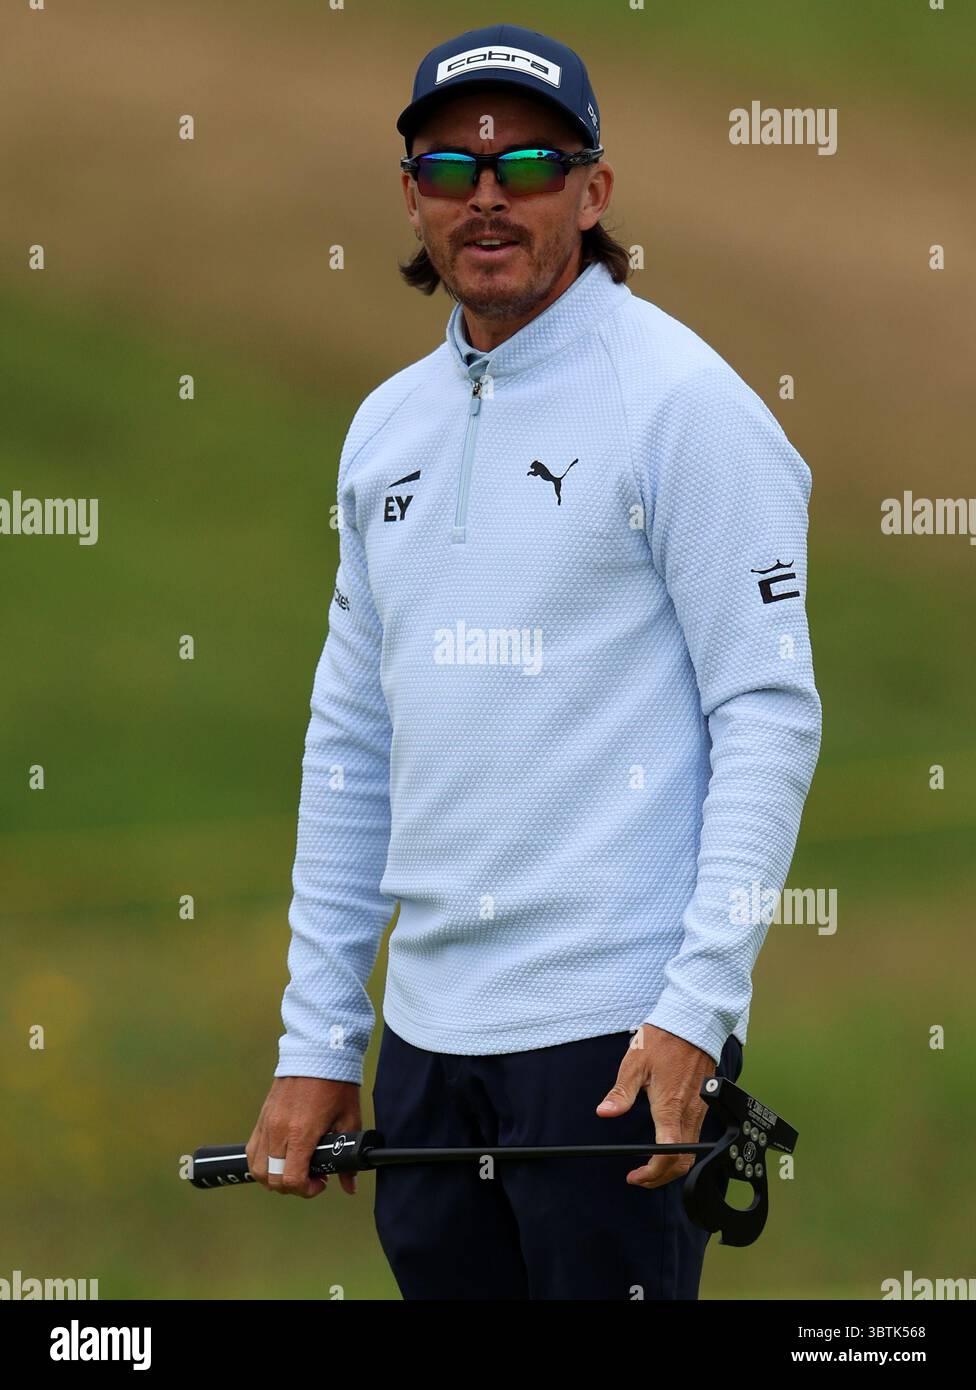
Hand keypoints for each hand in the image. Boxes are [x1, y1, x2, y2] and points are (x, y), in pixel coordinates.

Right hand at [246, 1076, 361, 1198]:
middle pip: (272, 1179)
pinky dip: (263, 1162)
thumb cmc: (336, 1084)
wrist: (318, 1051)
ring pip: (257, 1168)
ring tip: (295, 1168)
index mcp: (301, 1133)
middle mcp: (278, 1131)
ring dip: (274, 1177)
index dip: (306, 1190)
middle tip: (311, 1176)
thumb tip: (350, 1186)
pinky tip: (281, 1157)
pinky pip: (253, 1150)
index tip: (321, 1181)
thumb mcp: (349, 1120)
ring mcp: (266, 1124)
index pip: (291, 1179)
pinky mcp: (262, 1117)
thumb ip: (347, 1158)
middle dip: (292, 1186)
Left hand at [596, 1023, 716, 1188]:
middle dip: (661, 1177)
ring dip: (672, 1166)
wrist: (692, 1023)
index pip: (668, 1154)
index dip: (653, 1172)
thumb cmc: (662, 1041)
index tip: (635, 1175)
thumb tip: (605, 1113)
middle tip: (640, 1177)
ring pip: (692, 1152)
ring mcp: (700, 1110)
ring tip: (649, 1165)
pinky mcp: (704, 1105)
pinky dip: (681, 1151)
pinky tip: (665, 1144)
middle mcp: (689, 1113)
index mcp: (670, 1107)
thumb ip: (621, 1093)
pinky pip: (696, 1137)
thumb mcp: (634, 1064)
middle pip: (683, 1162)